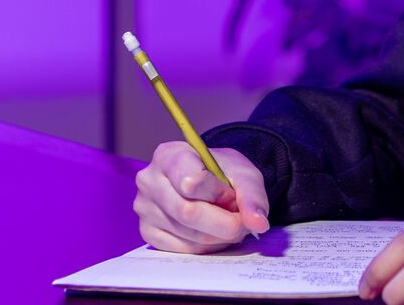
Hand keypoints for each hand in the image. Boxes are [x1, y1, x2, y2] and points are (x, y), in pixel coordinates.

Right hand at [133, 143, 270, 253]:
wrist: (208, 181)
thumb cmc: (222, 173)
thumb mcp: (243, 174)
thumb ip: (253, 196)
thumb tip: (258, 223)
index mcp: (169, 155)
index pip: (191, 182)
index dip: (219, 195)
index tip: (233, 197)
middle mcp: (149, 180)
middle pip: (187, 212)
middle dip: (223, 223)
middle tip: (241, 222)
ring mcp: (145, 208)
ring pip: (186, 234)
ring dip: (217, 237)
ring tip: (229, 226)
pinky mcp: (147, 232)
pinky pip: (180, 249)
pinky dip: (205, 247)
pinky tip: (213, 235)